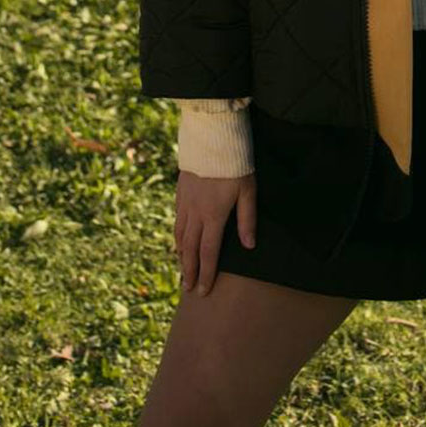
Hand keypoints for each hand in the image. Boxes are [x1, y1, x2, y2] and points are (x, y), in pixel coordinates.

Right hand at [174, 170, 256, 296]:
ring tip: (182, 269)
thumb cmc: (236, 163)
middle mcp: (196, 212)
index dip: (206, 273)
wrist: (212, 136)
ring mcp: (185, 202)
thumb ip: (247, 219)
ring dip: (181, 255)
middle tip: (188, 289)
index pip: (208, 252)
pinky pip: (176, 220)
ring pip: (180, 235)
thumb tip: (249, 246)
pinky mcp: (180, 191)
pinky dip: (177, 236)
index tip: (204, 290)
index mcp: (214, 215)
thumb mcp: (248, 190)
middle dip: (189, 270)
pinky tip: (179, 241)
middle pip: (190, 248)